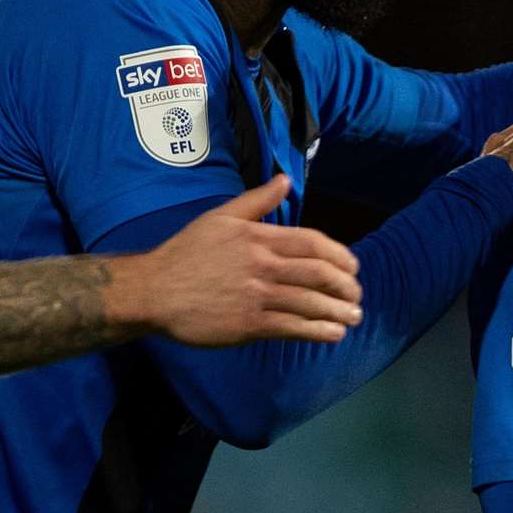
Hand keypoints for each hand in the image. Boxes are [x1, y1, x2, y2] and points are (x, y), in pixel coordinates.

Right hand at [134, 175, 363, 345]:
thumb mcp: (219, 217)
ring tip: (354, 316)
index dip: (339, 255)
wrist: (154, 290)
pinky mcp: (248, 324)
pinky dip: (318, 331)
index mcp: (257, 237)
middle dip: (346, 285)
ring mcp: (256, 296)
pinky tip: (333, 333)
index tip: (353, 266)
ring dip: (339, 310)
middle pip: (318, 273)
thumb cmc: (186, 252)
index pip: (312, 242)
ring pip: (310, 302)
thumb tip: (285, 179)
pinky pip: (292, 327)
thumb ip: (256, 201)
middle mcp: (262, 265)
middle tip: (357, 294)